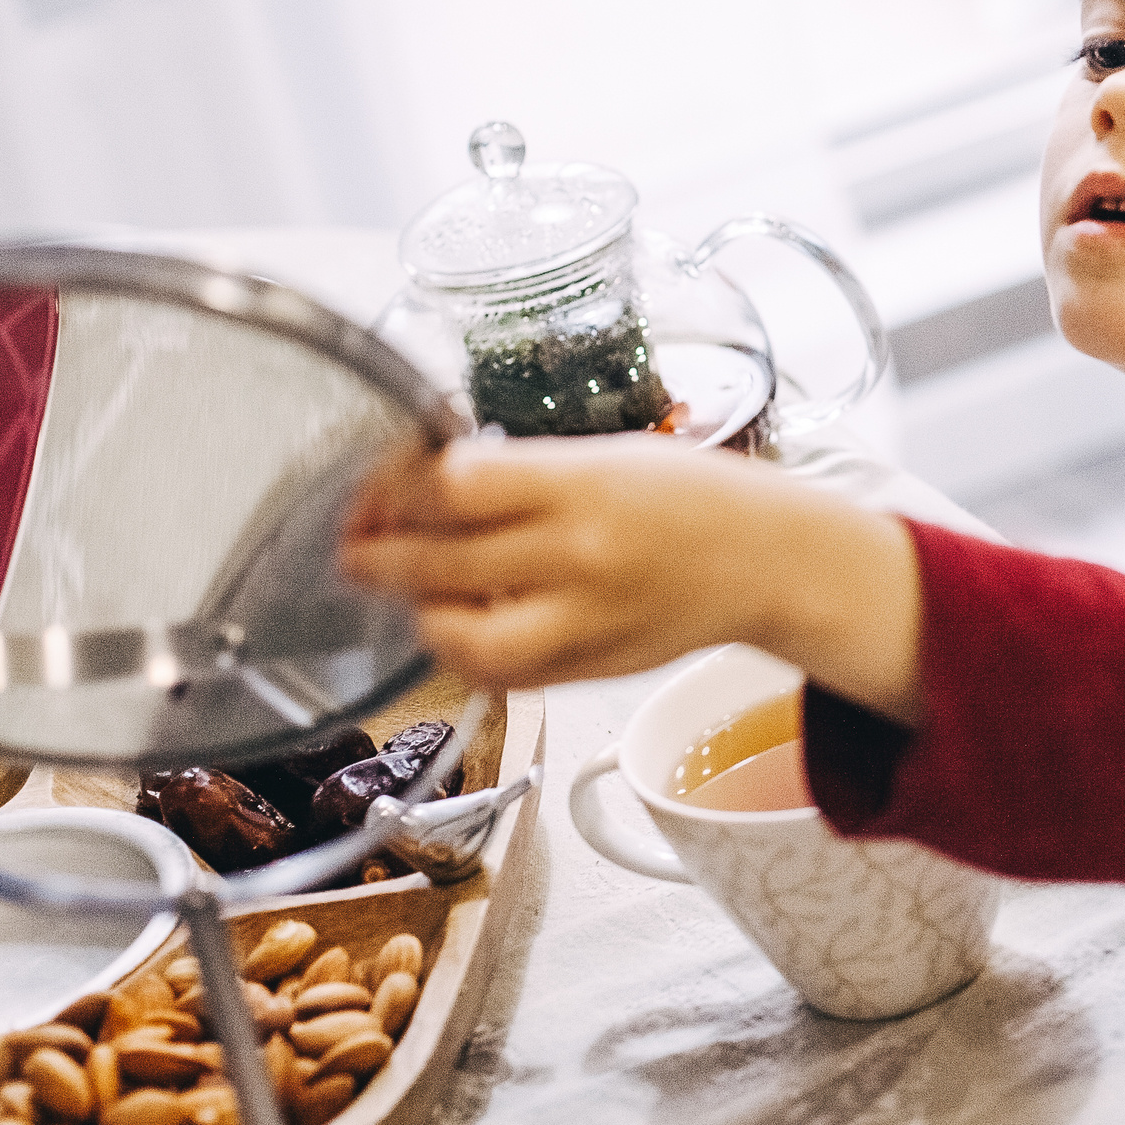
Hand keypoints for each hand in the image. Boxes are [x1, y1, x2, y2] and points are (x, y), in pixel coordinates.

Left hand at [340, 435, 924, 721]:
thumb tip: (423, 484)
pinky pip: (496, 672)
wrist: (769, 561)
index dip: (392, 483)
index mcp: (580, 483)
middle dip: (375, 550)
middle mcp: (576, 555)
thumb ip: (517, 473)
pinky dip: (460, 650)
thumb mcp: (603, 453)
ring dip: (412, 608)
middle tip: (354, 541)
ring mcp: (580, 621)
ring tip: (400, 587)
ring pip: (455, 631)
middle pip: (436, 558)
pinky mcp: (585, 668)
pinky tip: (453, 623)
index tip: (381, 480)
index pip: (450, 484)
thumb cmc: (691, 497)